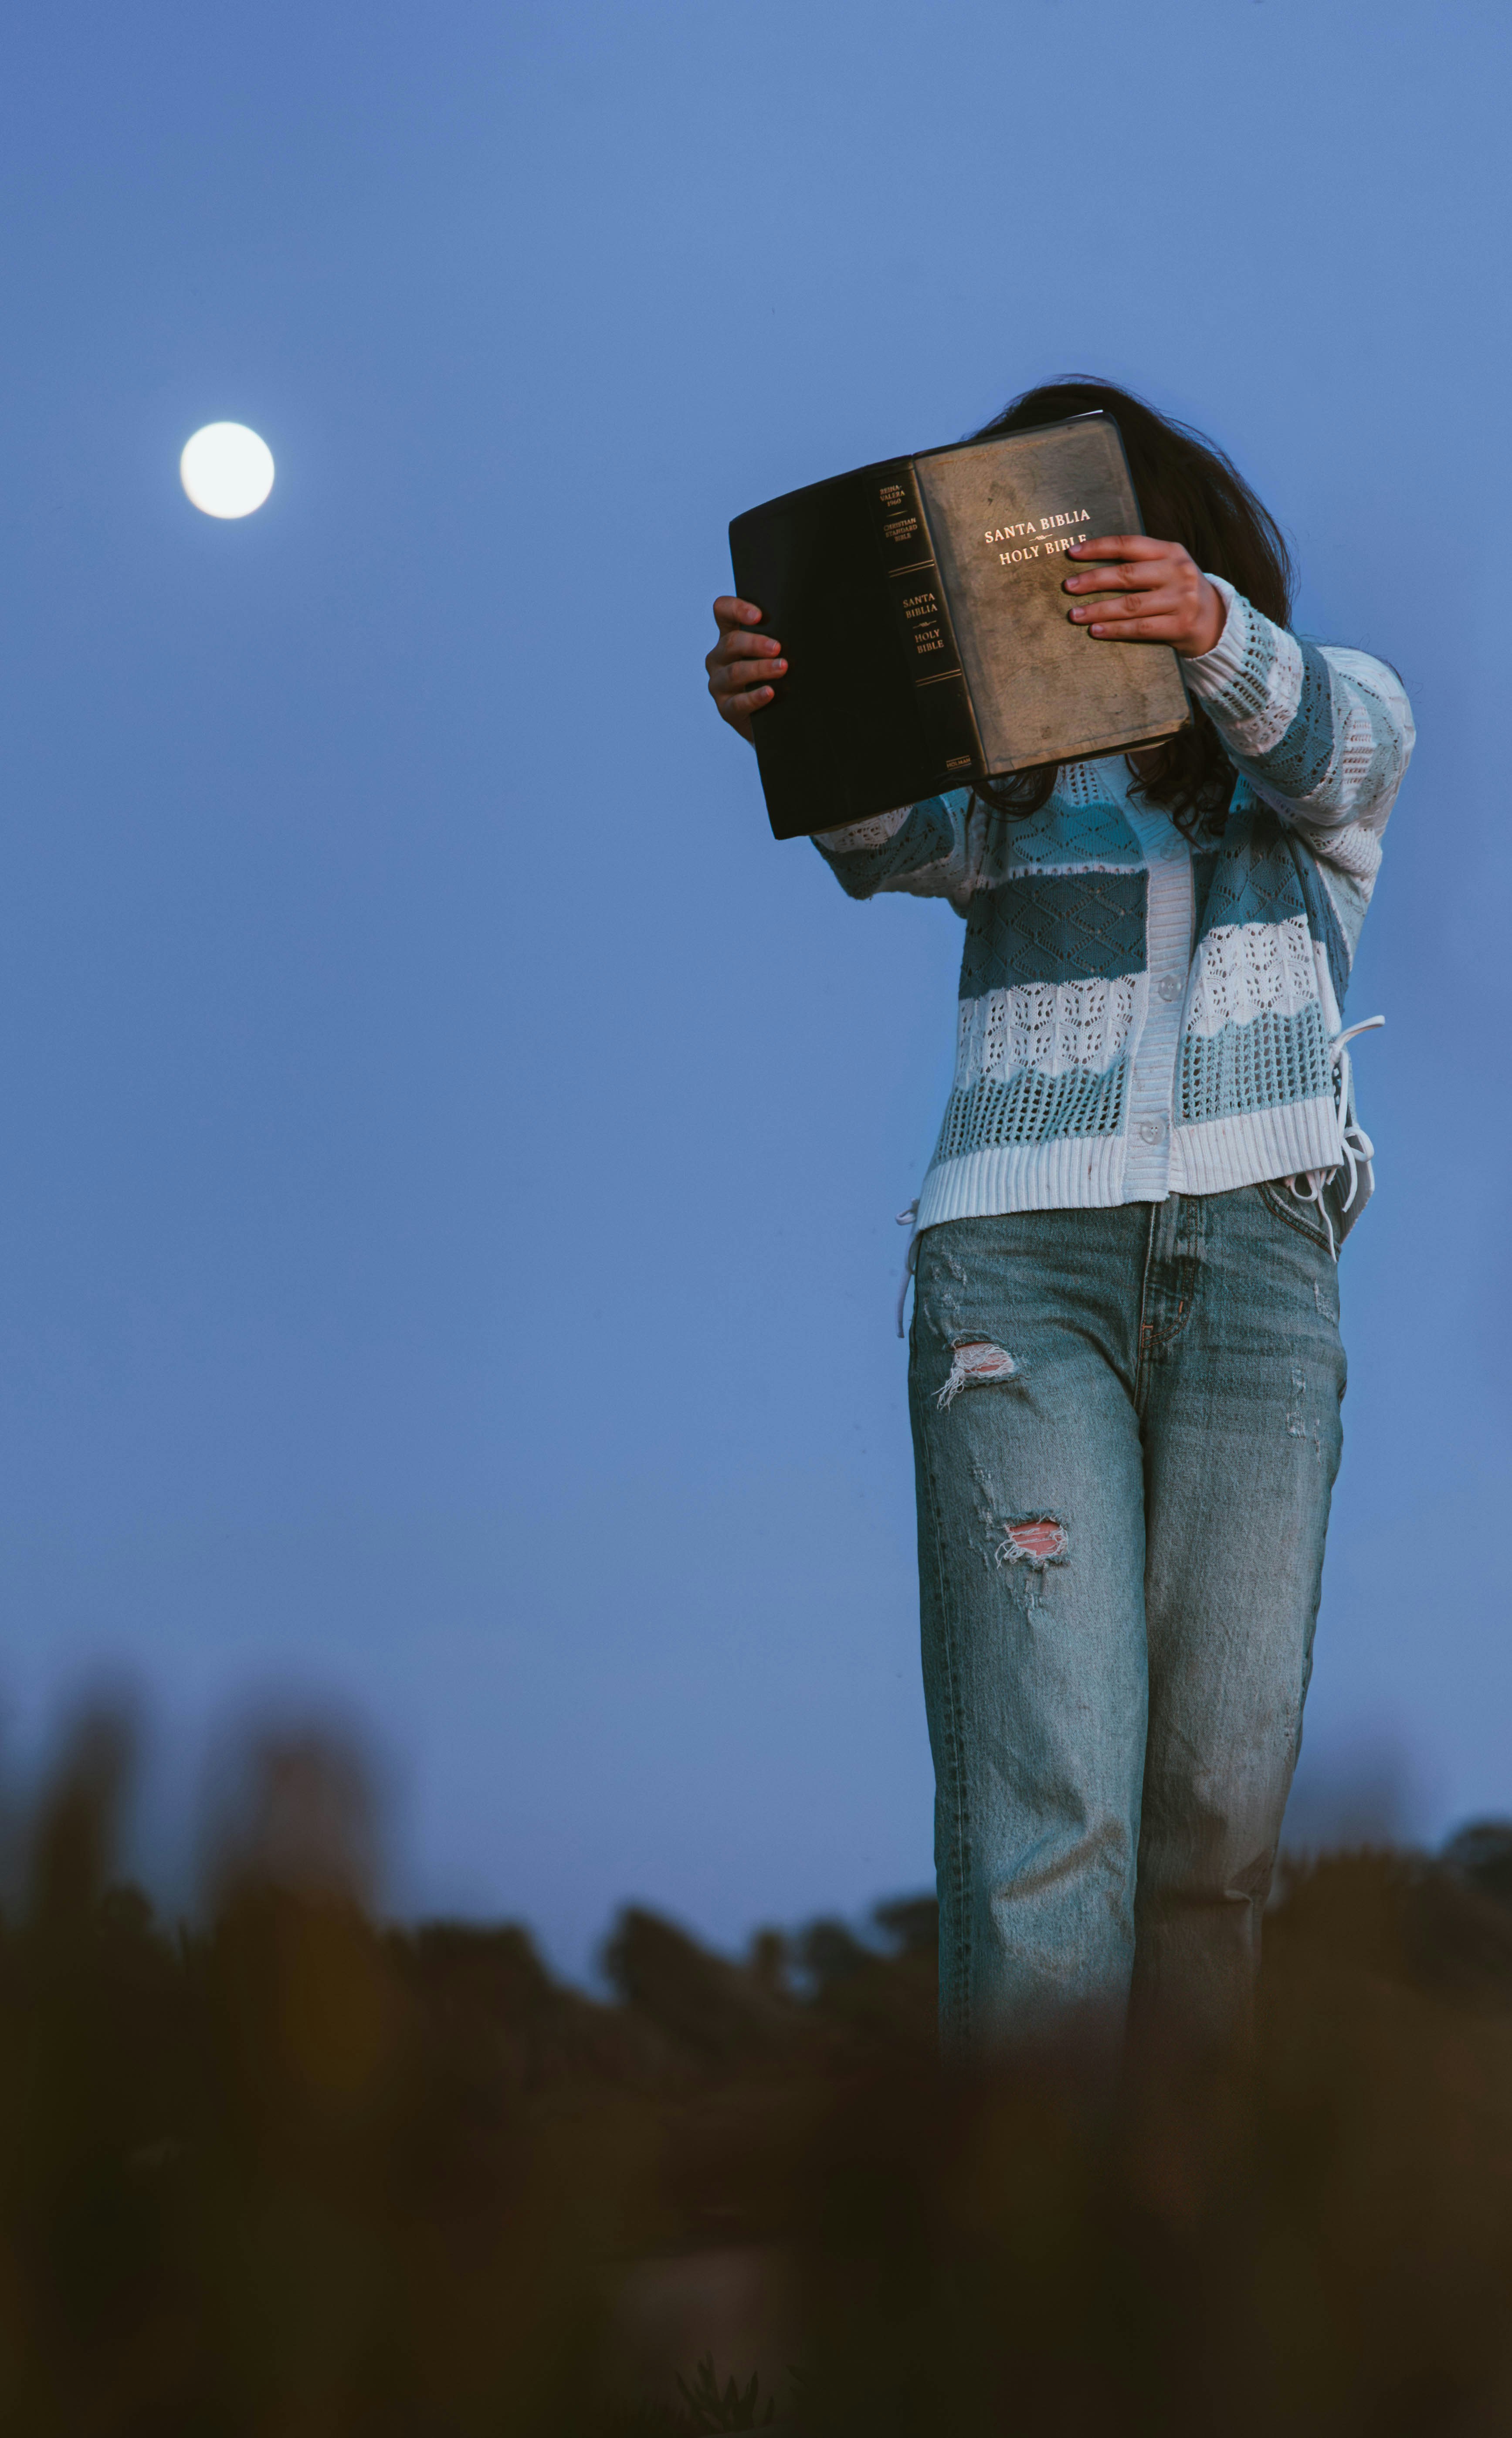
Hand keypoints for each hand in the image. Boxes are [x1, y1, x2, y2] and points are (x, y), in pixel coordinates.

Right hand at [706, 597, 785, 742]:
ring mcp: (719, 684)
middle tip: (777, 648)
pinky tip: (769, 693)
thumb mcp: (776, 654)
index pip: (723, 611)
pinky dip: (755, 697)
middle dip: (755, 644)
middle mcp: (719, 658)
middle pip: (730, 643)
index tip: (758, 616)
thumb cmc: (779, 678)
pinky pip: (738, 703)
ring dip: (759, 669)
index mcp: (730, 637)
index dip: (737, 609)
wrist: (776, 718)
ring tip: (782, 668)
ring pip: (734, 672)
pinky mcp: (726, 709)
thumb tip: (807, 623)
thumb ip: (780, 636)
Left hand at [1063, 536, 1225, 657]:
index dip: (1099, 547)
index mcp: (1171, 551)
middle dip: (1093, 580)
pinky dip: (1115, 630)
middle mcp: (1178, 572)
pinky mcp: (1180, 626)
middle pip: (1127, 575)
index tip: (1072, 552)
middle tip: (1068, 586)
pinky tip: (1095, 630)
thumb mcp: (1168, 568)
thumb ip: (1139, 562)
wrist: (1217, 621)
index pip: (1129, 544)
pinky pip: (1140, 628)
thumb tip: (1091, 563)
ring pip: (1131, 605)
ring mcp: (1181, 600)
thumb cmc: (1179, 591)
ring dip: (1098, 609)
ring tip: (1074, 614)